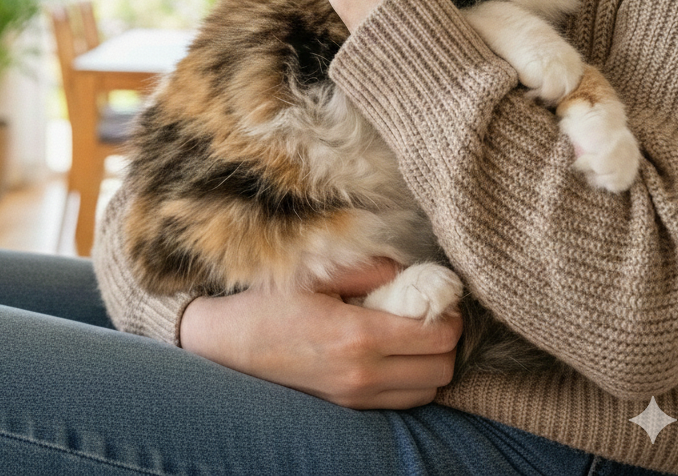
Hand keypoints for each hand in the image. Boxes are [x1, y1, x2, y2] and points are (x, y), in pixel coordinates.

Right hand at [179, 259, 460, 409]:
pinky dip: (411, 381)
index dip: (449, 315)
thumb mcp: (317, 274)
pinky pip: (404, 401)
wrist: (228, 345)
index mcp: (358, 335)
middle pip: (442, 368)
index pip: (438, 335)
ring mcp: (356, 397)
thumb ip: (371, 269)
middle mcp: (363, 374)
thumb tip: (413, 272)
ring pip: (429, 390)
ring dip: (430, 363)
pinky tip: (392, 355)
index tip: (437, 298)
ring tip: (411, 336)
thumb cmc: (270, 304)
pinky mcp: (349, 408)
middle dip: (445, 340)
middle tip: (429, 315)